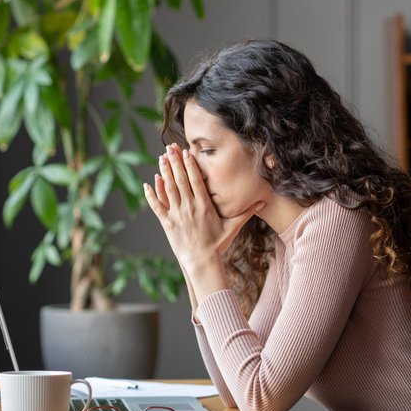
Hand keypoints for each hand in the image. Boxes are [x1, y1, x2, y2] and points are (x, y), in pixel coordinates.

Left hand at [144, 143, 263, 270]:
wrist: (202, 262)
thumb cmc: (217, 244)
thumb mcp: (232, 227)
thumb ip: (245, 212)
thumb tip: (262, 202)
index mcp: (204, 205)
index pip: (196, 180)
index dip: (190, 164)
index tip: (186, 151)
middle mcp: (189, 207)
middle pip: (180, 180)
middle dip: (175, 162)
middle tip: (170, 147)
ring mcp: (177, 215)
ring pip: (168, 189)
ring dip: (164, 172)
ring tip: (161, 158)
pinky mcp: (168, 224)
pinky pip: (158, 207)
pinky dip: (151, 195)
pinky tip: (148, 183)